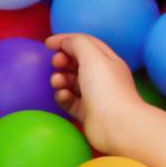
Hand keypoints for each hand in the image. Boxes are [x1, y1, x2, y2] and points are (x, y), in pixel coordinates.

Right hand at [45, 33, 145, 155]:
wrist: (118, 125)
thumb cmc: (106, 88)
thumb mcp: (93, 56)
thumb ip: (77, 43)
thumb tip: (64, 44)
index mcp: (108, 62)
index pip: (86, 44)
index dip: (66, 40)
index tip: (48, 44)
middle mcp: (103, 78)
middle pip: (76, 62)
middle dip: (62, 60)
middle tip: (56, 64)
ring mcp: (95, 96)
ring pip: (70, 82)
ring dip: (60, 79)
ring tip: (58, 82)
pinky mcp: (87, 113)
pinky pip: (69, 101)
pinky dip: (63, 96)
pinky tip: (64, 96)